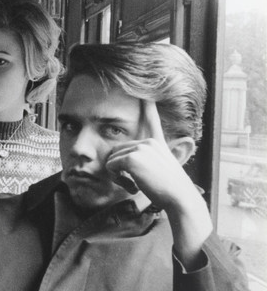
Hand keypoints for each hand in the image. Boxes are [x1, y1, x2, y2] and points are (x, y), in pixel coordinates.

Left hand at [104, 99, 210, 264]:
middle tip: (134, 183)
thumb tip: (123, 162)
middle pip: (118, 150)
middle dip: (120, 169)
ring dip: (118, 176)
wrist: (179, 198)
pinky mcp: (133, 158)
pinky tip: (133, 186)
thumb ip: (144, 163)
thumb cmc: (169, 190)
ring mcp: (141, 148)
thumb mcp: (159, 171)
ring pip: (112, 159)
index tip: (144, 92)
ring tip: (135, 185)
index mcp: (157, 143)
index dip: (148, 105)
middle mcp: (149, 142)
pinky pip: (110, 166)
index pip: (151, 119)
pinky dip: (117, 179)